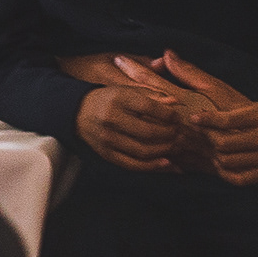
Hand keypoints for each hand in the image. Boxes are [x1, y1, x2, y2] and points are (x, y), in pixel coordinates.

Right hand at [75, 78, 191, 174]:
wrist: (78, 112)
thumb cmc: (109, 99)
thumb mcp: (127, 90)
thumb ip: (152, 94)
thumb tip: (175, 101)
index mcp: (118, 99)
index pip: (149, 108)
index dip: (168, 114)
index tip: (177, 117)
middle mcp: (111, 119)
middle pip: (148, 132)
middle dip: (170, 134)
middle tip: (180, 133)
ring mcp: (107, 139)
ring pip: (143, 151)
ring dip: (165, 150)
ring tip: (176, 146)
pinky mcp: (106, 154)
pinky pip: (133, 165)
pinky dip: (152, 166)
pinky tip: (166, 163)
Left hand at [157, 52, 257, 185]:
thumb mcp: (240, 94)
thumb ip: (197, 76)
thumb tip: (167, 54)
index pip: (228, 119)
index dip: (207, 120)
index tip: (194, 119)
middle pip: (224, 143)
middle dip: (207, 139)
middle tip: (198, 135)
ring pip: (227, 161)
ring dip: (212, 155)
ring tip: (207, 147)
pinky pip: (236, 178)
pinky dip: (223, 171)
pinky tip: (219, 162)